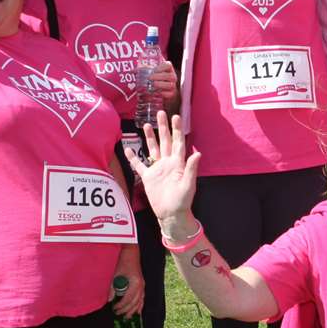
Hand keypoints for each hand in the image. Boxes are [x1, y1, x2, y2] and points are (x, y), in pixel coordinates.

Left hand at [112, 247, 143, 317]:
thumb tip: (109, 300)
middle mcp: (141, 286)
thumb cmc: (123, 264)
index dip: (121, 305)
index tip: (114, 308)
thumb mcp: (116, 276)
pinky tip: (137, 312)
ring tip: (127, 317)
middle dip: (126, 309)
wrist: (132, 255)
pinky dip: (140, 306)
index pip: (128, 299)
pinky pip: (142, 299)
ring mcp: (143, 286)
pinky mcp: (143, 286)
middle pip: (134, 302)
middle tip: (118, 313)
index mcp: (135, 283)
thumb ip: (113, 289)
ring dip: (133, 310)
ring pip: (139, 302)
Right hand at [132, 111, 200, 234]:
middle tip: (160, 113)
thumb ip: (191, 168)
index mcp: (177, 163)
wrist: (171, 214)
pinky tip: (128, 149)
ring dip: (151, 137)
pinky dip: (133, 158)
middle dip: (163, 127)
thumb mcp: (188, 185)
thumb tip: (197, 154)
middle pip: (165, 141)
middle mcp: (167, 163)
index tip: (175, 116)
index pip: (178, 142)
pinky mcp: (148, 177)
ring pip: (153, 149)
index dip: (177, 130)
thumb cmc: (182, 201)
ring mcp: (157, 169)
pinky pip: (139, 165)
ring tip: (147, 124)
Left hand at [147, 60, 179, 110]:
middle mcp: (172, 77)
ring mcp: (173, 86)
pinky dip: (162, 94)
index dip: (162, 67)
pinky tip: (155, 93)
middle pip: (170, 75)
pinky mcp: (171, 95)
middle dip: (159, 76)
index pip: (168, 65)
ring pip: (170, 85)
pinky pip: (169, 94)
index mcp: (168, 69)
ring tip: (152, 85)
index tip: (154, 70)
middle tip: (150, 78)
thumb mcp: (151, 73)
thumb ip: (143, 70)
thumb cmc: (156, 79)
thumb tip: (132, 71)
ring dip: (160, 84)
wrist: (163, 92)